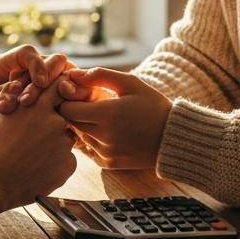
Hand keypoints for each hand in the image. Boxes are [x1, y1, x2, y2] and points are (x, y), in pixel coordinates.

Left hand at [0, 45, 72, 148]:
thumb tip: (18, 87)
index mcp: (4, 64)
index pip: (27, 53)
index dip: (37, 64)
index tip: (41, 84)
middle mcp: (23, 72)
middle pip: (50, 61)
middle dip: (50, 79)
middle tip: (35, 102)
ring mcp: (36, 87)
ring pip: (60, 79)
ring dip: (58, 94)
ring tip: (48, 114)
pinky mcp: (45, 102)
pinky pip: (63, 97)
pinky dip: (66, 105)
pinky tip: (62, 119)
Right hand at [0, 75, 77, 207]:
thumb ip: (11, 102)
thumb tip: (17, 96)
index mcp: (39, 107)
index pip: (57, 88)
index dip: (56, 93)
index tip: (54, 99)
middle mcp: (57, 122)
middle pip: (62, 117)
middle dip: (52, 124)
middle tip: (34, 138)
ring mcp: (65, 144)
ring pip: (64, 140)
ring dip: (53, 145)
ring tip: (32, 158)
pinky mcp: (69, 165)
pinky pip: (66, 160)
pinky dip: (56, 164)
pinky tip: (38, 170)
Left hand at [56, 68, 170, 169]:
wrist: (173, 138)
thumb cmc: (153, 105)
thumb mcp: (130, 83)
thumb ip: (99, 75)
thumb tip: (72, 74)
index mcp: (107, 114)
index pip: (66, 108)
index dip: (69, 99)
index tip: (82, 94)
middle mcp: (103, 136)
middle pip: (70, 122)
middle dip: (76, 111)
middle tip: (93, 104)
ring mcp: (105, 152)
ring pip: (79, 135)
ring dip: (85, 125)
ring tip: (106, 118)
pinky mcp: (108, 163)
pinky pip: (89, 149)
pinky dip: (94, 139)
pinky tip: (111, 132)